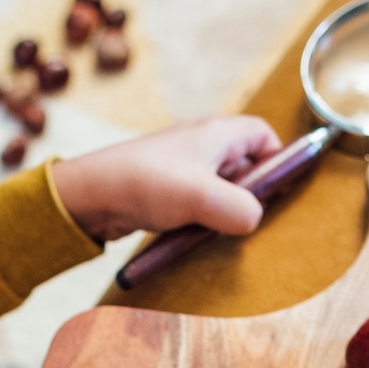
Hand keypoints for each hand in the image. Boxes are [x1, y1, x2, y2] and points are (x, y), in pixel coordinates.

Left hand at [51, 117, 284, 241]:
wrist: (90, 195)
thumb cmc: (145, 184)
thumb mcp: (203, 197)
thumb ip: (241, 208)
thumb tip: (254, 219)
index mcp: (218, 134)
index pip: (264, 135)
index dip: (278, 160)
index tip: (278, 190)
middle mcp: (202, 144)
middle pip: (246, 163)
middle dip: (252, 191)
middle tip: (248, 217)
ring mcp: (183, 167)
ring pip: (222, 186)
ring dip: (224, 209)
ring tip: (218, 228)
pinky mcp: (166, 188)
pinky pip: (198, 201)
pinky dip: (202, 217)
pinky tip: (194, 233)